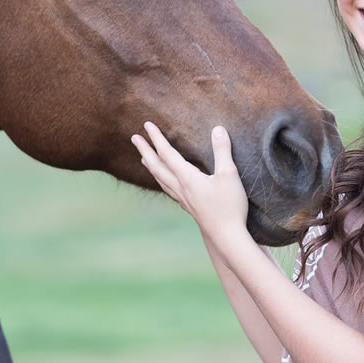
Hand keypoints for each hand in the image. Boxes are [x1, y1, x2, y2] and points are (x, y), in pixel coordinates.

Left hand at [131, 122, 249, 251]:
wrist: (227, 237)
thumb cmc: (229, 206)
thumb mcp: (228, 175)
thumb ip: (222, 151)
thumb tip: (218, 128)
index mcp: (186, 178)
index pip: (167, 153)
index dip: (157, 138)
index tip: (146, 125)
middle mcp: (180, 188)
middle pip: (157, 166)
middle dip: (145, 150)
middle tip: (134, 138)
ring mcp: (183, 199)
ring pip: (161, 180)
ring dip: (151, 167)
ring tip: (143, 159)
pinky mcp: (189, 208)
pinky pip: (169, 191)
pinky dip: (162, 182)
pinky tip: (166, 184)